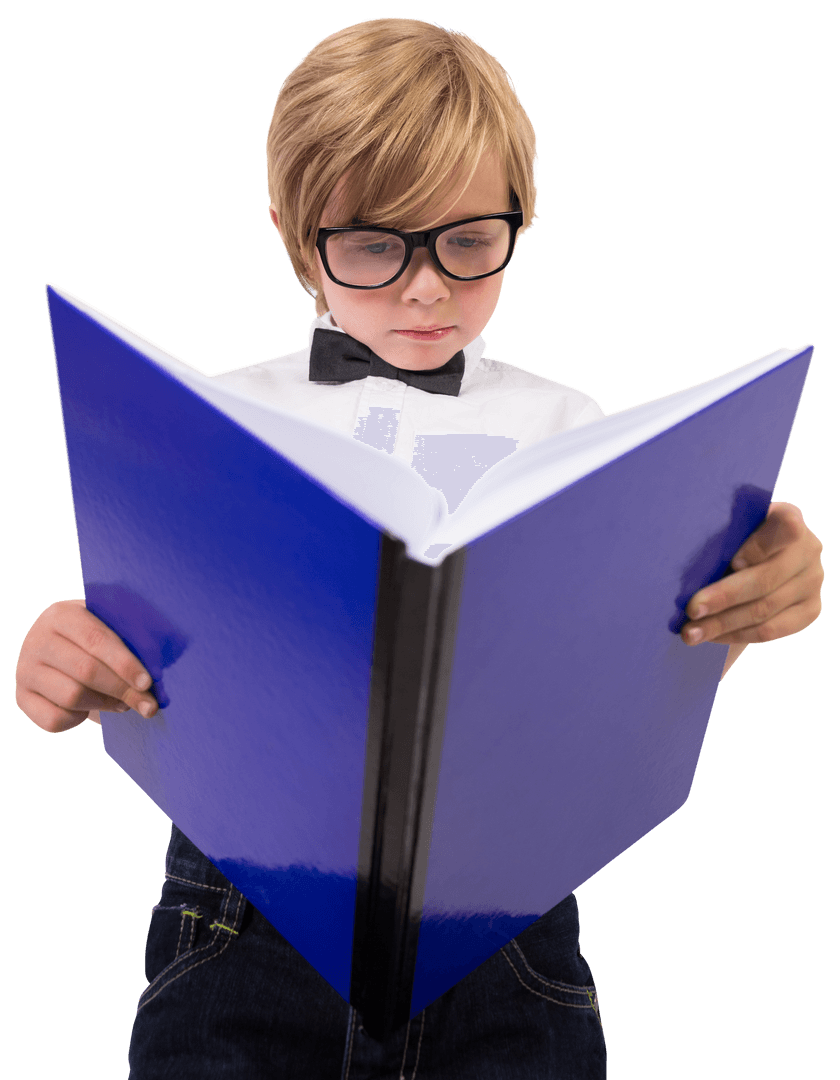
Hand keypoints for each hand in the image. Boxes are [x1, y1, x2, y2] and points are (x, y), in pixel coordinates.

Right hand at [15, 599, 158, 732]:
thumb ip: (130, 638)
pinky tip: (88, 709)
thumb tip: (157, 669)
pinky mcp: (20, 697)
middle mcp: (36, 639)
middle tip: (149, 705)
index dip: (125, 663)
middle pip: (86, 670)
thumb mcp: (109, 628)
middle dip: (123, 690)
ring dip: (104, 704)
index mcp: (62, 614)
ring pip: (71, 697)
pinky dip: (77, 720)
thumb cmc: (98, 641)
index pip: (96, 639)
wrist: (63, 652)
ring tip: (122, 703)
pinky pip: (54, 720)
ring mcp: (24, 669)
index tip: (148, 682)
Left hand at [681, 502, 823, 655]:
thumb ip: (722, 538)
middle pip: (765, 579)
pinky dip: (736, 635)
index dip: (759, 547)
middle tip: (691, 610)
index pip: (785, 527)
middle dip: (723, 597)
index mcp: (788, 517)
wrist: (754, 562)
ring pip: (764, 609)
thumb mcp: (728, 530)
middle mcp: (808, 548)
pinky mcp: (810, 610)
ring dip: (722, 624)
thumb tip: (691, 563)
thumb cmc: (729, 541)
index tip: (731, 563)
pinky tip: (712, 636)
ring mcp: (813, 580)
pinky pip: (771, 630)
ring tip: (691, 632)